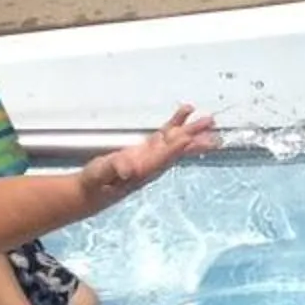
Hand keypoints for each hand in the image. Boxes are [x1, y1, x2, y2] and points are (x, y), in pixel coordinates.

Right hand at [81, 106, 218, 201]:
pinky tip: (185, 113)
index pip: (163, 158)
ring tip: (209, 120)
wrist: (94, 191)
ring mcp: (151, 156)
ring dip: (192, 130)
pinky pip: (166, 135)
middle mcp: (152, 163)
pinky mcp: (147, 149)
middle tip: (211, 126)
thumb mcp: (100, 175)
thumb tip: (127, 168)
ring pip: (176, 141)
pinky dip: (176, 123)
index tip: (189, 138)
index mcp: (143, 170)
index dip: (176, 148)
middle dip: (195, 138)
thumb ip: (113, 169)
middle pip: (178, 149)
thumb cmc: (95, 183)